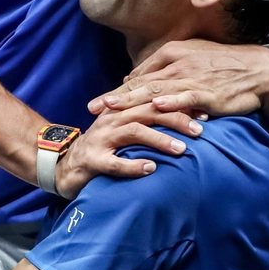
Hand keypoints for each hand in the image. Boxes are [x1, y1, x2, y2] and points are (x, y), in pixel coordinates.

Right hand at [52, 103, 201, 199]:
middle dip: (176, 119)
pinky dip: (134, 165)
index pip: (154, 100)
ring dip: (160, 139)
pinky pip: (115, 162)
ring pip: (134, 132)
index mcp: (122, 109)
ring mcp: (101, 139)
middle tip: (200, 130)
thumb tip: (184, 117)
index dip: (180, 105)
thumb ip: (148, 120)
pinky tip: (151, 169)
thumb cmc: (103, 147)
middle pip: (148, 111)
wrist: (63, 165)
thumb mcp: (124, 129)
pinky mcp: (92, 161)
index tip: (205, 113)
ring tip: (182, 149)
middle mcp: (112, 119)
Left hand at [88, 39, 268, 117]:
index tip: (98, 103)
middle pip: (140, 83)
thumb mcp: (191, 59)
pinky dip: (171, 101)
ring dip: (132, 100)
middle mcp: (178, 64)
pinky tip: (157, 106)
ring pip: (156, 91)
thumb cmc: (224, 66)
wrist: (258, 70)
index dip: (117, 90)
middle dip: (115, 97)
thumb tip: (136, 81)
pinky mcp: (208, 91)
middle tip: (93, 108)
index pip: (138, 75)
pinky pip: (186, 96)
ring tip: (113, 108)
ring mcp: (192, 77)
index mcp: (172, 54)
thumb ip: (164, 69)